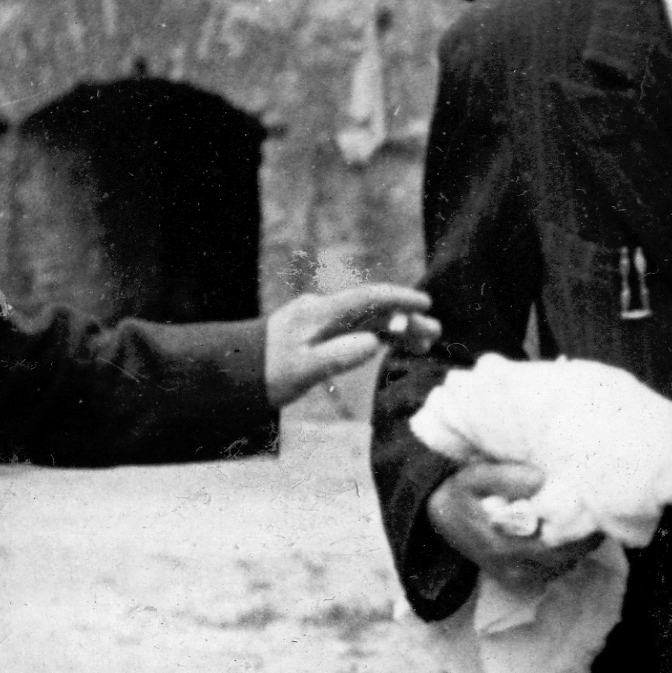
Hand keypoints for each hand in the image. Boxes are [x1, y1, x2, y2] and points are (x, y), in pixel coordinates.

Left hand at [266, 277, 431, 404]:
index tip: (425, 304)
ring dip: (396, 331)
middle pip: (372, 310)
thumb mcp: (301, 370)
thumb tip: (372, 344)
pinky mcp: (320, 334)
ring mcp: (322, 322)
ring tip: (424, 345)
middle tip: (435, 332)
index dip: (398, 299)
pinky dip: (378, 337)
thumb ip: (336, 356)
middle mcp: (323, 311)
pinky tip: (396, 346)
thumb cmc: (267, 373)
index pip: (367, 299)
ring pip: (367, 321)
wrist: (237, 373)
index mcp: (320, 313)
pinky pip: (356, 330)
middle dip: (405, 320)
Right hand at [425, 458, 602, 593]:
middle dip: (584, 539)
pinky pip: (551, 571)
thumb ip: (506, 477)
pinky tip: (570, 535)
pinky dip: (566, 555)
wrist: (438, 517)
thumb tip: (541, 480)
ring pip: (560, 567)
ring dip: (578, 547)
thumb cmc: (461, 492)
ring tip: (588, 523)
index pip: (553, 543)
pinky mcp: (516, 579)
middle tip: (599, 516)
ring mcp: (514, 577)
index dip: (578, 530)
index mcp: (501, 545)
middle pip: (563, 559)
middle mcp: (510, 567)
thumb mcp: (475, 477)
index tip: (594, 510)